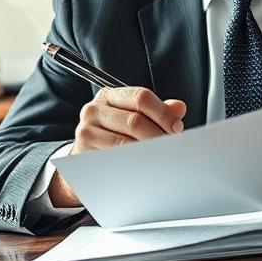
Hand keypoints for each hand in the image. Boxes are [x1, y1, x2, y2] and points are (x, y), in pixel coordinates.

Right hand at [49, 87, 185, 206]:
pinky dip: (133, 163)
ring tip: (161, 156)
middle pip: (134, 121)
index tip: (177, 127)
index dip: (163, 113)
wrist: (86, 154)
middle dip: (158, 135)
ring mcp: (86, 130)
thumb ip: (159, 110)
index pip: (141, 97)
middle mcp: (94, 109)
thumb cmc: (116, 132)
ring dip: (148, 152)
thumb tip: (179, 108)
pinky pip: (114, 159)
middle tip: (171, 146)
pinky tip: (144, 165)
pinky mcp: (83, 152)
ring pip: (125, 143)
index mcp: (110, 95)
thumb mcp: (135, 115)